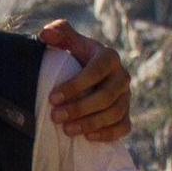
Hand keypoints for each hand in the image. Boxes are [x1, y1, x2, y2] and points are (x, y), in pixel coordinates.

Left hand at [41, 19, 132, 144]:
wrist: (86, 74)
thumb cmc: (73, 56)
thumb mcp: (67, 41)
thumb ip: (59, 32)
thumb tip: (46, 34)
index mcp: (109, 57)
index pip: (97, 70)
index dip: (76, 85)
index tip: (53, 98)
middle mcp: (121, 76)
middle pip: (106, 95)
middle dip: (80, 108)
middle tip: (56, 117)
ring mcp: (126, 97)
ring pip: (115, 113)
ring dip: (91, 123)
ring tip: (67, 130)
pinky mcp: (126, 114)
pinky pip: (124, 127)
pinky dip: (108, 134)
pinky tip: (88, 138)